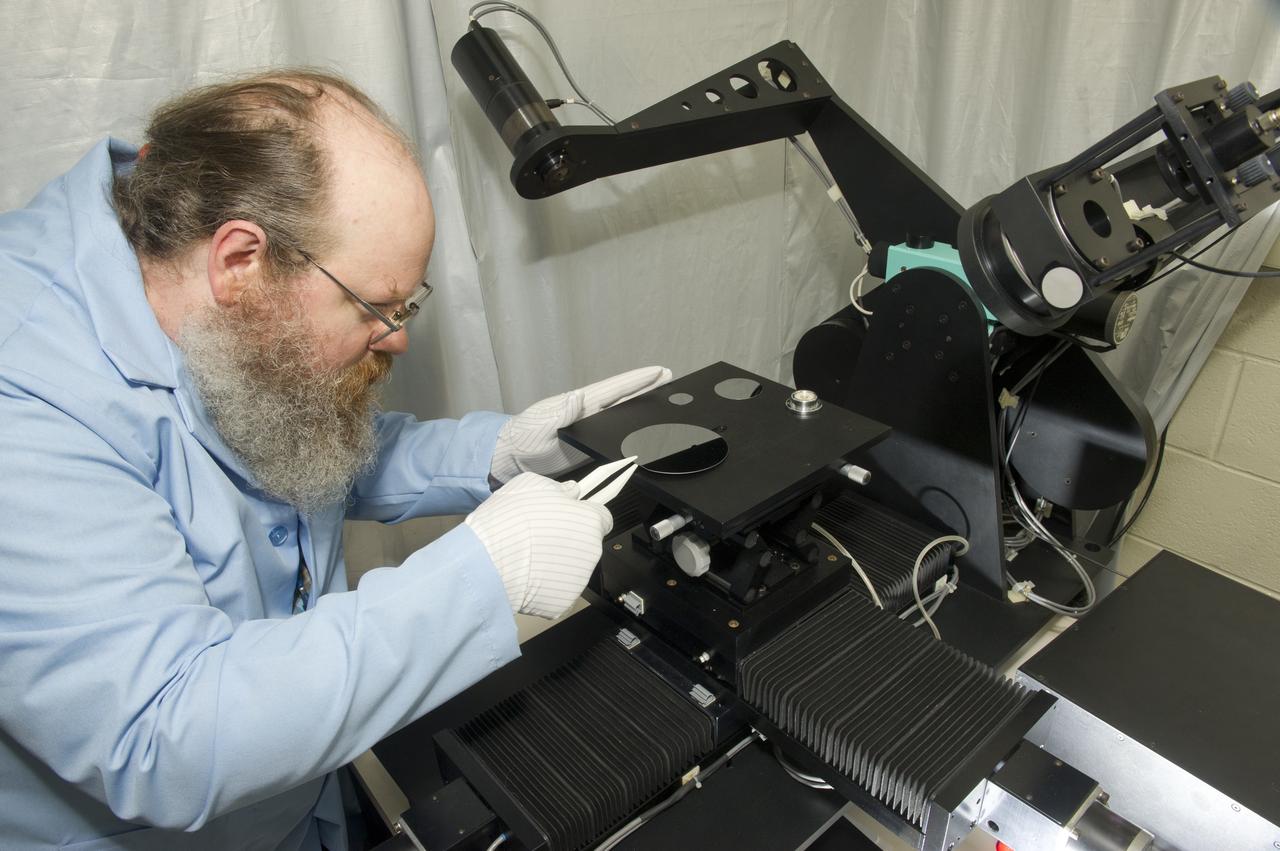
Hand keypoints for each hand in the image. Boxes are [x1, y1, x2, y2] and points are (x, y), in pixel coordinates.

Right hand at [464, 472, 612, 618]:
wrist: (487, 562)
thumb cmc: (510, 520)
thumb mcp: (532, 486)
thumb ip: (560, 488)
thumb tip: (572, 491)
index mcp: (589, 521)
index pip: (602, 518)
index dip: (584, 517)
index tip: (568, 518)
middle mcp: (592, 552)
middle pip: (586, 545)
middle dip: (568, 541)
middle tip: (539, 539)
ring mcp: (579, 581)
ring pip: (572, 569)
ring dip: (556, 563)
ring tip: (528, 558)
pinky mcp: (563, 603)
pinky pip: (557, 591)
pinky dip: (545, 587)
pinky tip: (525, 578)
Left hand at [489, 365, 671, 483]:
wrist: (511, 459)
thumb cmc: (523, 438)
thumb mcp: (541, 424)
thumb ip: (561, 413)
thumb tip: (579, 397)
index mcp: (580, 404)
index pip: (615, 389)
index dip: (637, 380)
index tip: (658, 371)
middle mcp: (588, 412)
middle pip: (623, 397)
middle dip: (646, 387)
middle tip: (668, 378)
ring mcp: (589, 428)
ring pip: (622, 414)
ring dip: (641, 405)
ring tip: (662, 397)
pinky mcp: (588, 445)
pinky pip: (614, 433)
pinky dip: (629, 427)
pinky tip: (640, 427)